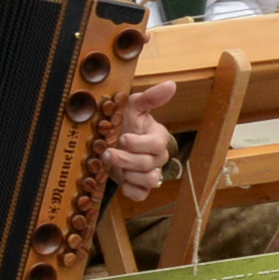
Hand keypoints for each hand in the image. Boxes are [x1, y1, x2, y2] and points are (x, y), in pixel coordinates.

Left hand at [101, 79, 179, 199]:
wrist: (110, 140)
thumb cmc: (124, 122)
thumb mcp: (133, 106)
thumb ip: (150, 97)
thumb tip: (171, 84)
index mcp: (159, 137)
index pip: (157, 145)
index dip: (138, 144)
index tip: (123, 138)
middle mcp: (158, 157)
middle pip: (149, 164)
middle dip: (124, 159)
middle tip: (107, 152)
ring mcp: (151, 173)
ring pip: (148, 181)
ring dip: (127, 173)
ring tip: (112, 164)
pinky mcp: (141, 186)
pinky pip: (141, 194)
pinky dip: (130, 190)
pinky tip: (121, 180)